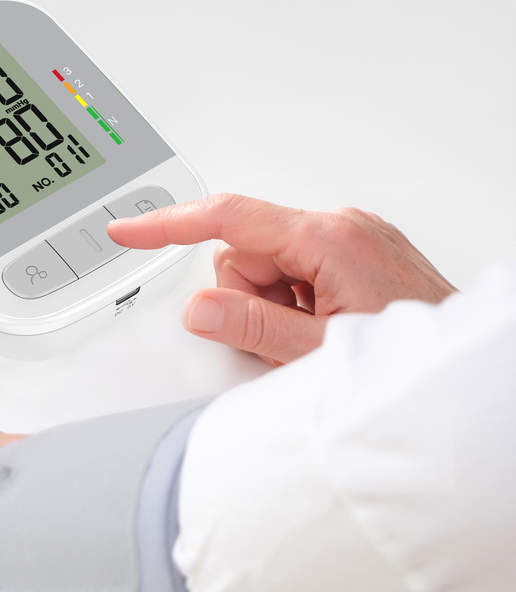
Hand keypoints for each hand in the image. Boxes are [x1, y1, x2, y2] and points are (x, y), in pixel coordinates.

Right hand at [107, 193, 456, 365]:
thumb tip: (198, 308)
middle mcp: (339, 227)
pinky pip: (292, 272)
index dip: (168, 225)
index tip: (129, 229)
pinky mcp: (351, 256)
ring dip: (271, 305)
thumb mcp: (319, 352)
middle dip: (248, 297)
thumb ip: (251, 328)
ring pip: (265, 266)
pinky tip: (320, 327)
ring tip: (309, 335)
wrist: (462, 373)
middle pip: (244, 251)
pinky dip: (292, 303)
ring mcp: (348, 240)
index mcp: (329, 238)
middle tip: (283, 335)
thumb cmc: (413, 356)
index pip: (226, 219)